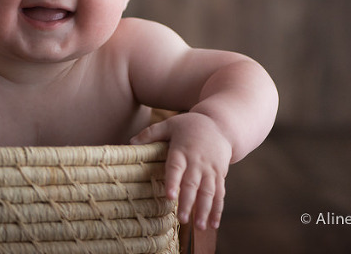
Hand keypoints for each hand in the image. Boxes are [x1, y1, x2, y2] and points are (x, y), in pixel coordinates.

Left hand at [130, 112, 231, 229]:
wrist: (220, 124)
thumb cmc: (190, 125)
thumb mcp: (170, 124)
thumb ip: (151, 133)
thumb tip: (130, 142)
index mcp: (182, 150)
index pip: (176, 167)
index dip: (173, 182)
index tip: (169, 196)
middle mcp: (197, 162)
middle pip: (193, 184)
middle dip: (188, 202)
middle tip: (183, 220)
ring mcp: (210, 169)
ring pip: (208, 191)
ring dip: (205, 210)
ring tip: (199, 227)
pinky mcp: (220, 175)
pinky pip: (220, 193)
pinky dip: (218, 209)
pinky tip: (213, 224)